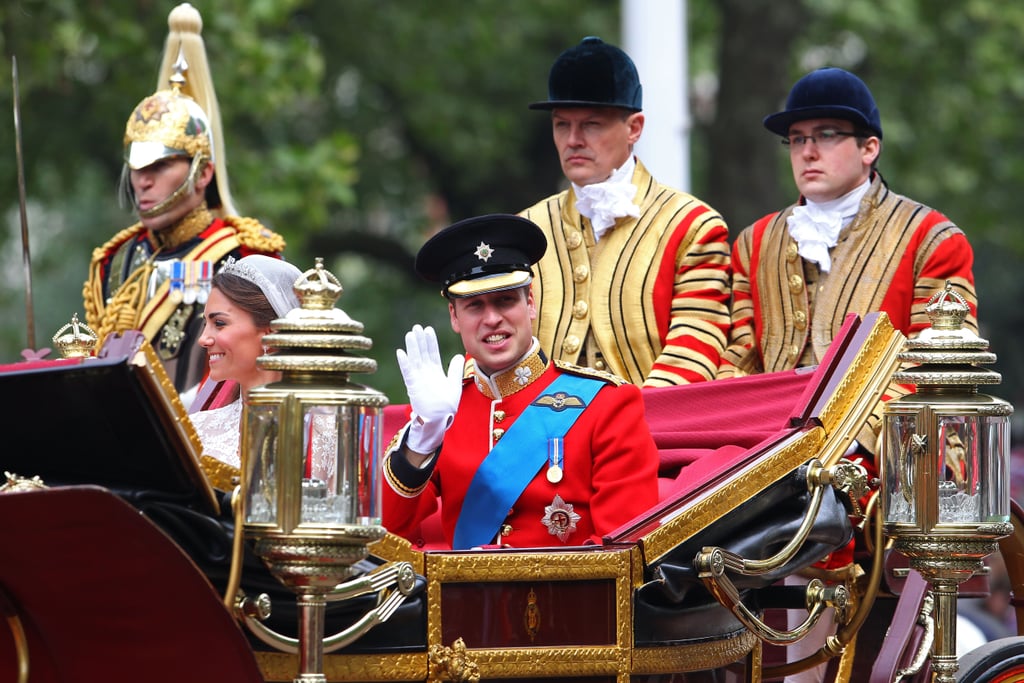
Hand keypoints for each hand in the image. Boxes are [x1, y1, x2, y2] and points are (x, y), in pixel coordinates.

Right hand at [396, 324, 463, 453]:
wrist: (439, 420)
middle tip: (417, 327)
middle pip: (422, 353)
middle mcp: (425, 373)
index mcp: (435, 372)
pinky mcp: (413, 386)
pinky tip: (401, 352)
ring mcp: (419, 379)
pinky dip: (405, 363)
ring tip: (410, 334)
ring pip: (415, 359)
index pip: (432, 353)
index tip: (428, 329)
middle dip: (420, 340)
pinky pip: (408, 373)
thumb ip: (455, 370)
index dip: (430, 342)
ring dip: (412, 347)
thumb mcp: (454, 384)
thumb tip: (459, 356)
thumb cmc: (446, 405)